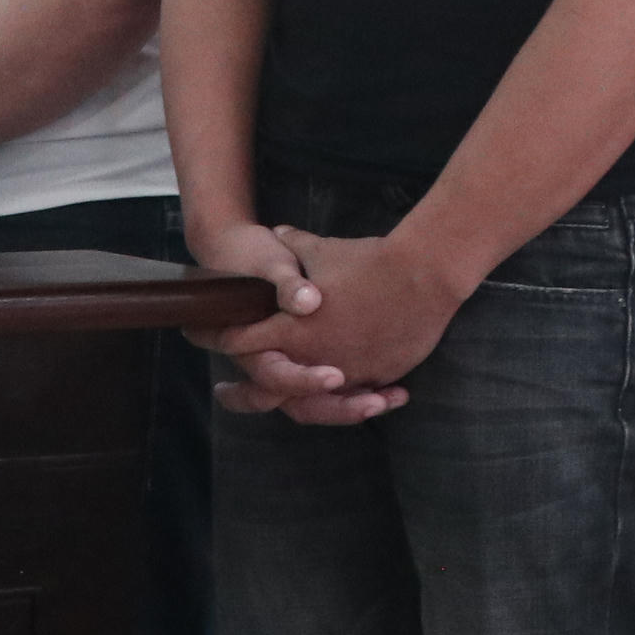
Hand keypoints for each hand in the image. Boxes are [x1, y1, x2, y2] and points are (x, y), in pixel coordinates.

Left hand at [208, 227, 465, 421]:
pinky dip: (338, 398)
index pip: (244, 341)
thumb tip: (278, 231)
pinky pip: (351, 396)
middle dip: (240, 394)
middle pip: (266, 387)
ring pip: (310, 402)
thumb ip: (294, 247)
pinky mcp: (376, 376)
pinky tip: (331, 396)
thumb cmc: (368, 260)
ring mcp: (347, 372)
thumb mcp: (323, 249)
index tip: (211, 338)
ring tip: (282, 402)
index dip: (224, 339)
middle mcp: (315, 359)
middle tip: (222, 394)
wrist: (423, 275)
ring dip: (291, 401)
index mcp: (294, 329)